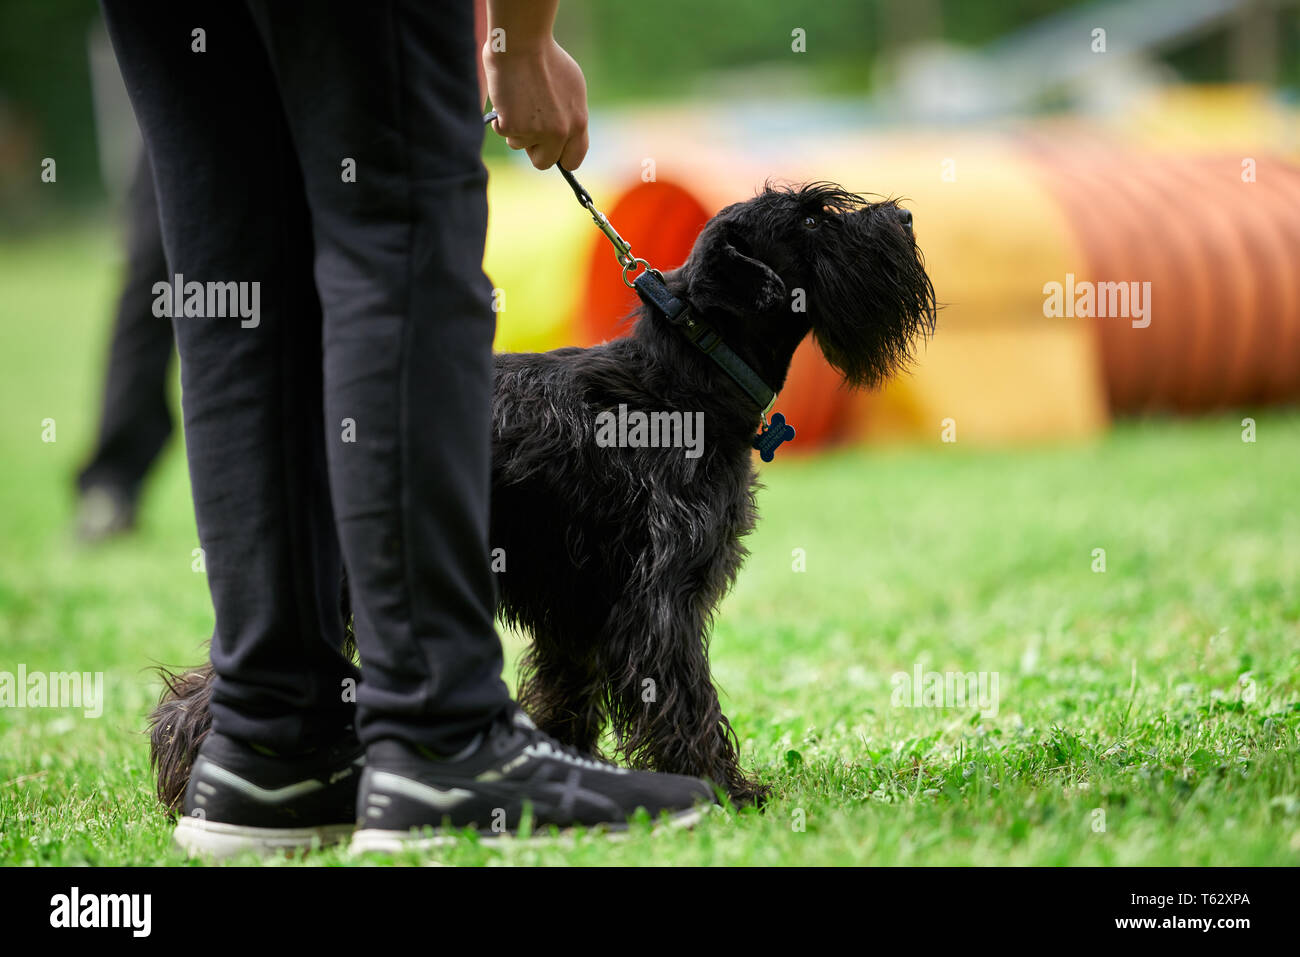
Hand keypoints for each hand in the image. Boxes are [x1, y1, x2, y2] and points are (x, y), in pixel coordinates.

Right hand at [484, 38, 588, 170]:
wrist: (522, 44)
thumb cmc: (546, 59)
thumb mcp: (572, 88)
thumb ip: (570, 116)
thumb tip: (564, 137)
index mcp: (578, 122)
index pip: (574, 159)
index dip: (561, 158)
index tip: (553, 154)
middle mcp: (559, 132)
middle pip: (544, 162)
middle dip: (535, 150)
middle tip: (529, 132)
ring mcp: (535, 132)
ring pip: (520, 146)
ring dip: (517, 130)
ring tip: (519, 102)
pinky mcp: (512, 127)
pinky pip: (504, 133)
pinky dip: (502, 119)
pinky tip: (508, 98)